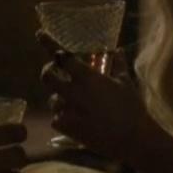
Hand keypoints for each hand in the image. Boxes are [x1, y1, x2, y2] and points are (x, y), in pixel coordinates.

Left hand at [37, 31, 158, 161]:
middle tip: (55, 74)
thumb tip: (117, 49)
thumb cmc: (132, 108)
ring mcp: (69, 111)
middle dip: (48, 73)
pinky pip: (56, 119)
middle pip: (47, 77)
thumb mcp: (126, 83)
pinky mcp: (68, 128)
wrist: (132, 138)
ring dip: (59, 99)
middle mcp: (75, 92)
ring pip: (52, 100)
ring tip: (74, 104)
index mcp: (88, 78)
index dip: (49, 44)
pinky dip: (63, 118)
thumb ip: (118, 64)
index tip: (40, 34)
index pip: (63, 57)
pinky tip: (76, 120)